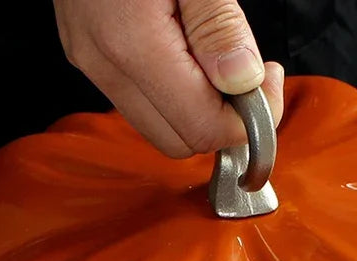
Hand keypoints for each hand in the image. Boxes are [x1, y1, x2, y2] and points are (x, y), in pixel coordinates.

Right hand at [53, 0, 284, 156]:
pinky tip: (195, 56)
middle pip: (179, 141)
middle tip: (252, 80)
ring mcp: (92, 61)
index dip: (246, 121)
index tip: (268, 82)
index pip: (202, 129)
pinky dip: (177, 94)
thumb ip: (217, 23)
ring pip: (159, 126)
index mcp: (132, 45)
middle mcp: (104, 64)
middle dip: (224, 125)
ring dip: (201, 111)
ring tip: (223, 61)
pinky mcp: (88, 52)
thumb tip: (242, 82)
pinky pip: (142, 100)